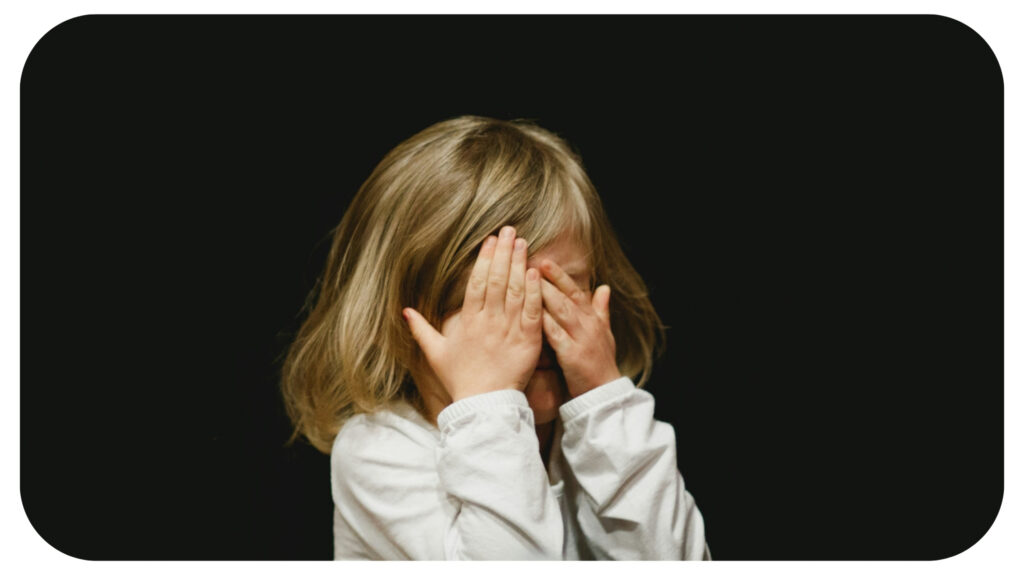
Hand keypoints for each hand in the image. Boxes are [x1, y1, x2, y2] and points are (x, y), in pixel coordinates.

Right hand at [403, 226, 543, 401]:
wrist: (484, 405)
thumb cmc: (460, 380)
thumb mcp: (436, 354)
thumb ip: (422, 330)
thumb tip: (405, 311)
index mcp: (468, 322)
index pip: (477, 283)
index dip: (484, 259)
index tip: (490, 240)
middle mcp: (488, 322)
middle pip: (497, 280)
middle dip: (504, 253)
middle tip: (510, 231)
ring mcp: (508, 331)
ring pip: (515, 291)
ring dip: (520, 265)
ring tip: (524, 243)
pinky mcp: (527, 342)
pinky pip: (532, 312)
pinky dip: (534, 292)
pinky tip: (536, 272)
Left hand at [539, 259, 620, 397]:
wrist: (604, 394)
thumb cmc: (601, 363)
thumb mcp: (605, 333)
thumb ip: (601, 309)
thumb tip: (604, 287)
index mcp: (592, 318)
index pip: (574, 291)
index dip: (559, 276)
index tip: (544, 260)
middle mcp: (587, 324)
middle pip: (565, 296)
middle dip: (547, 279)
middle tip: (529, 263)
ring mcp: (581, 338)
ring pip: (561, 311)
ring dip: (544, 294)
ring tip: (526, 280)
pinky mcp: (572, 355)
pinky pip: (556, 335)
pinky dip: (544, 323)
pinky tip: (530, 313)